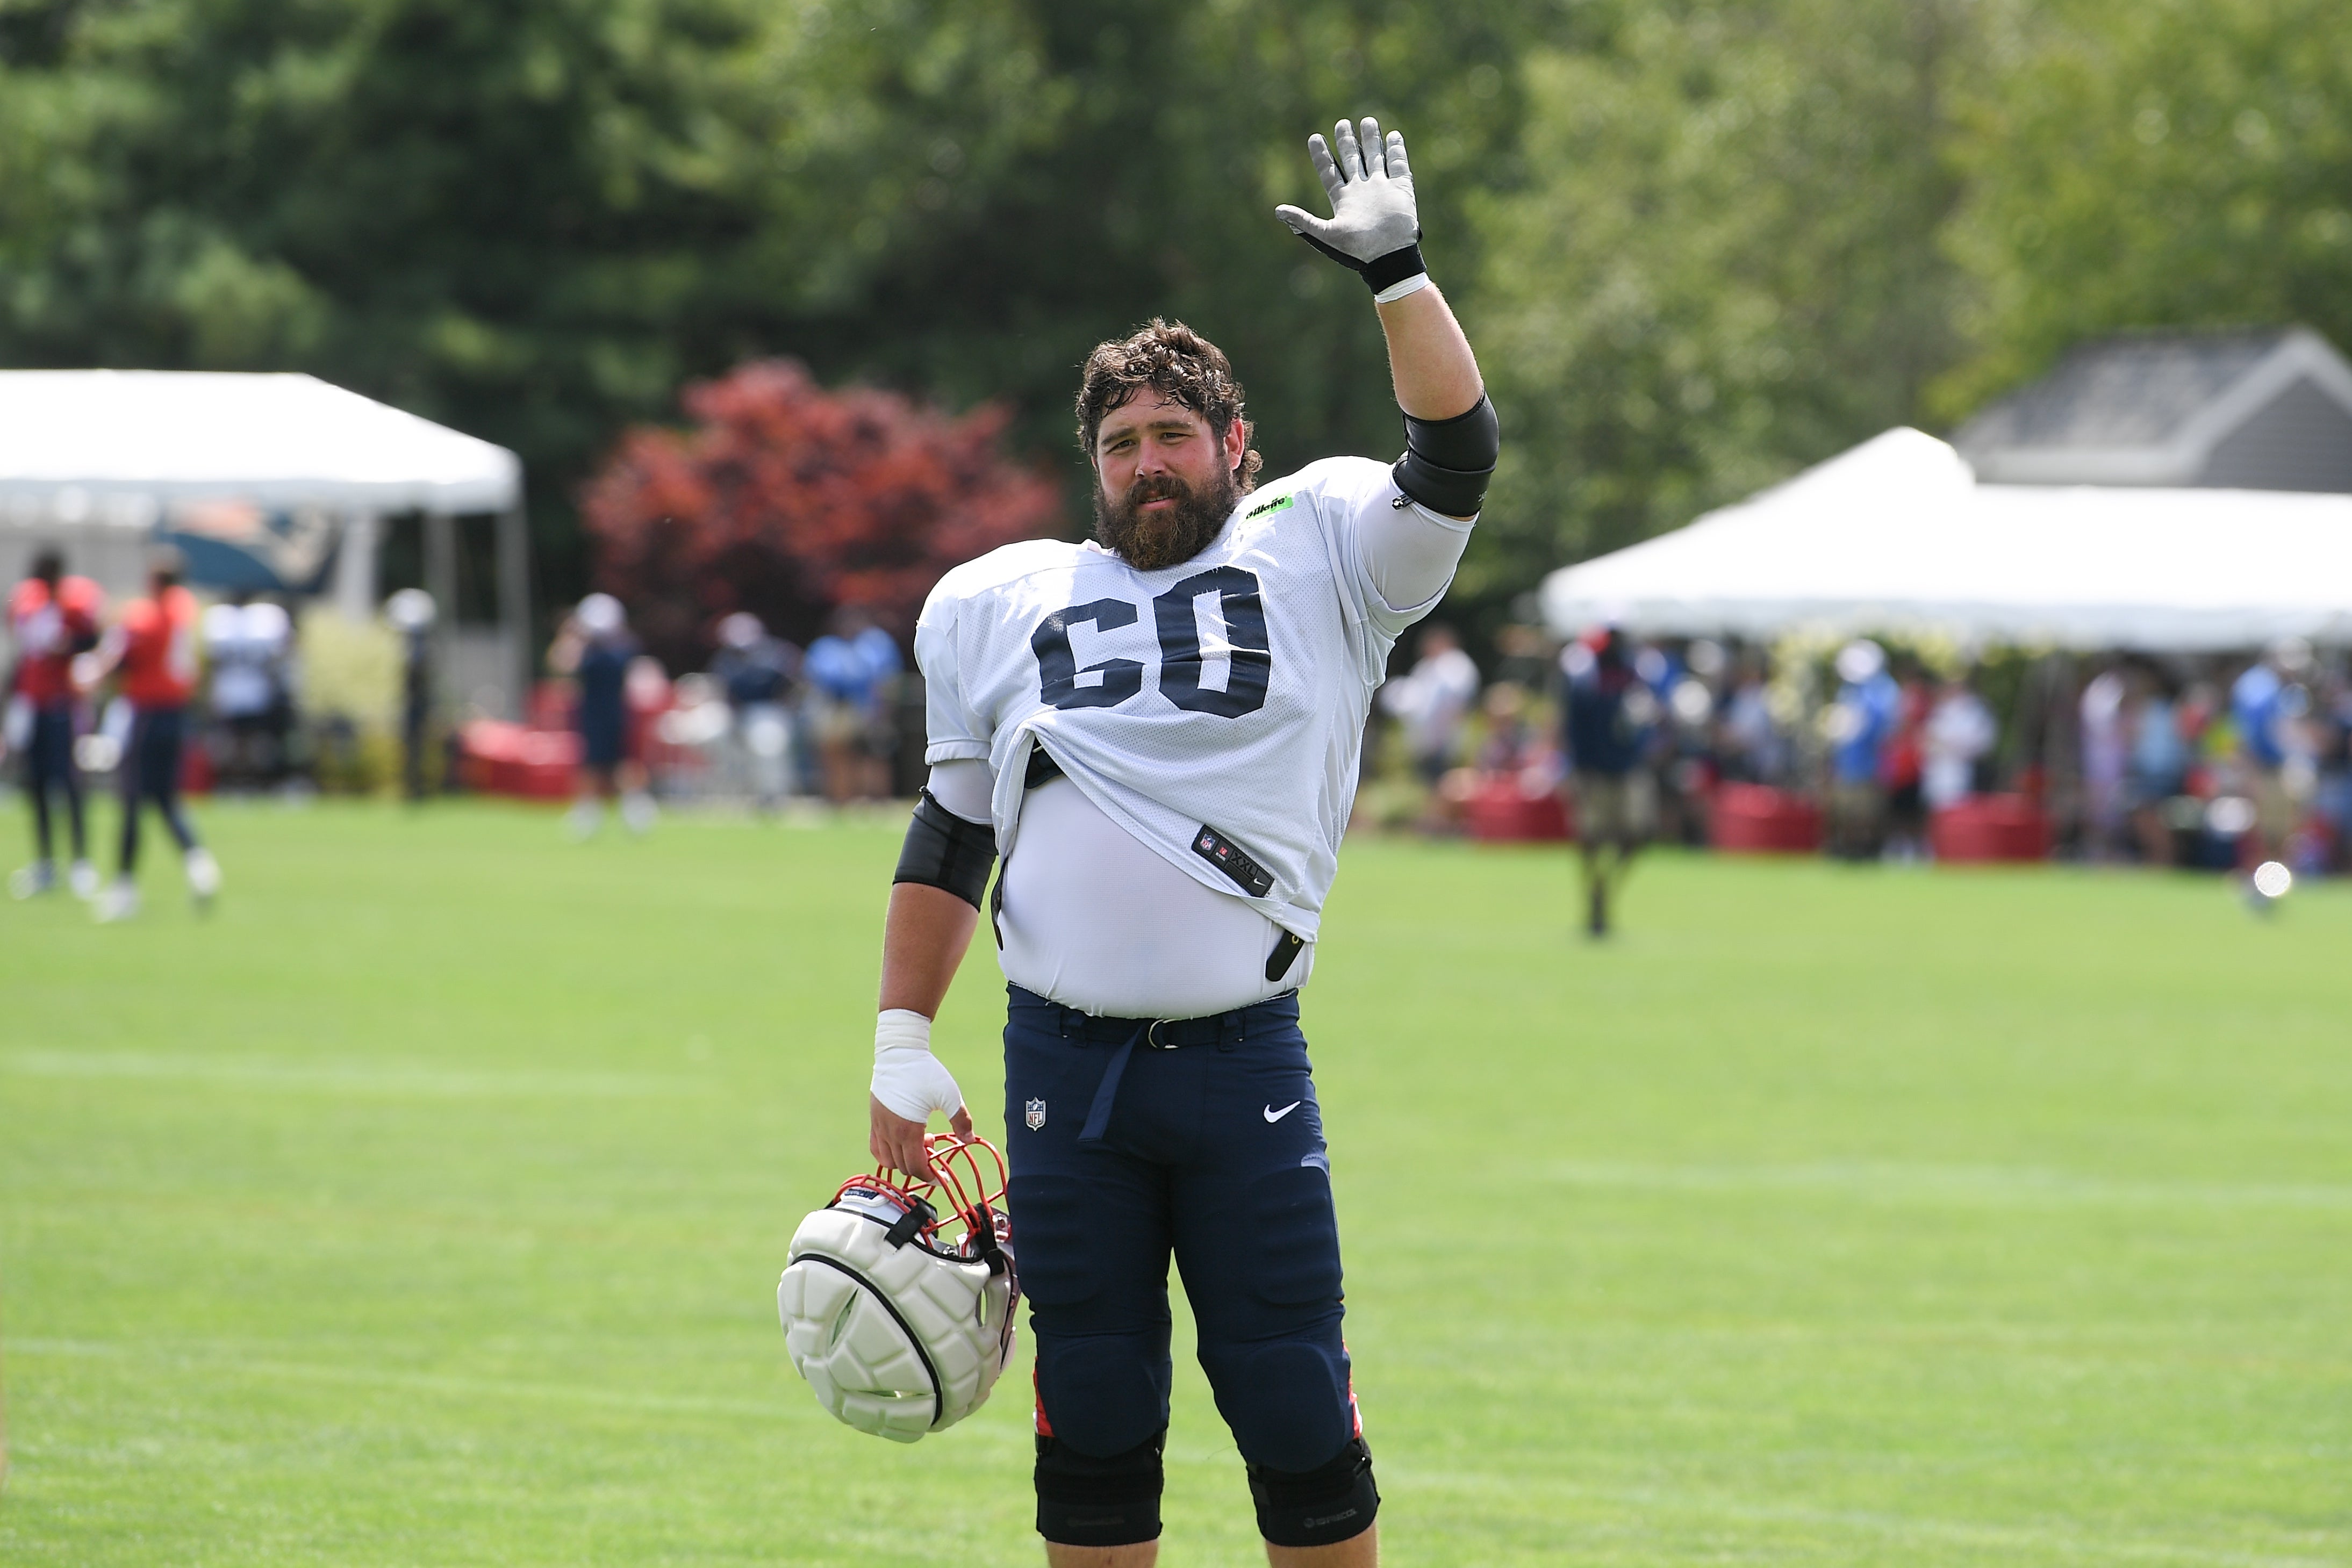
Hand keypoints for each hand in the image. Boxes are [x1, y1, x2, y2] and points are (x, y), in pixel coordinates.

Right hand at [870, 1015, 969, 1179]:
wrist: (899, 1053)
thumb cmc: (925, 1072)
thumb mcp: (949, 1095)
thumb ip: (961, 1120)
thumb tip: (969, 1139)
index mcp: (908, 1130)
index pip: (916, 1167)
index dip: (929, 1177)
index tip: (941, 1178)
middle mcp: (890, 1132)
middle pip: (902, 1166)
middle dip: (920, 1168)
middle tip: (934, 1156)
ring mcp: (879, 1126)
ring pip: (887, 1160)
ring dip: (903, 1161)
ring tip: (920, 1145)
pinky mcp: (874, 1118)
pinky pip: (876, 1146)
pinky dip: (887, 1153)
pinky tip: (902, 1142)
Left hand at [1275, 116, 1419, 270]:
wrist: (1388, 256)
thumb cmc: (1357, 249)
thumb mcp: (1326, 235)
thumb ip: (1303, 221)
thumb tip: (1277, 211)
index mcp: (1342, 198)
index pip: (1329, 171)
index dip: (1321, 155)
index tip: (1313, 137)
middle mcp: (1361, 190)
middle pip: (1351, 159)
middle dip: (1346, 141)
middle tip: (1342, 123)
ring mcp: (1381, 188)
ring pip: (1374, 158)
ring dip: (1371, 141)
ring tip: (1367, 121)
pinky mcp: (1401, 189)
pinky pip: (1398, 165)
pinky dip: (1396, 150)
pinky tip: (1393, 135)